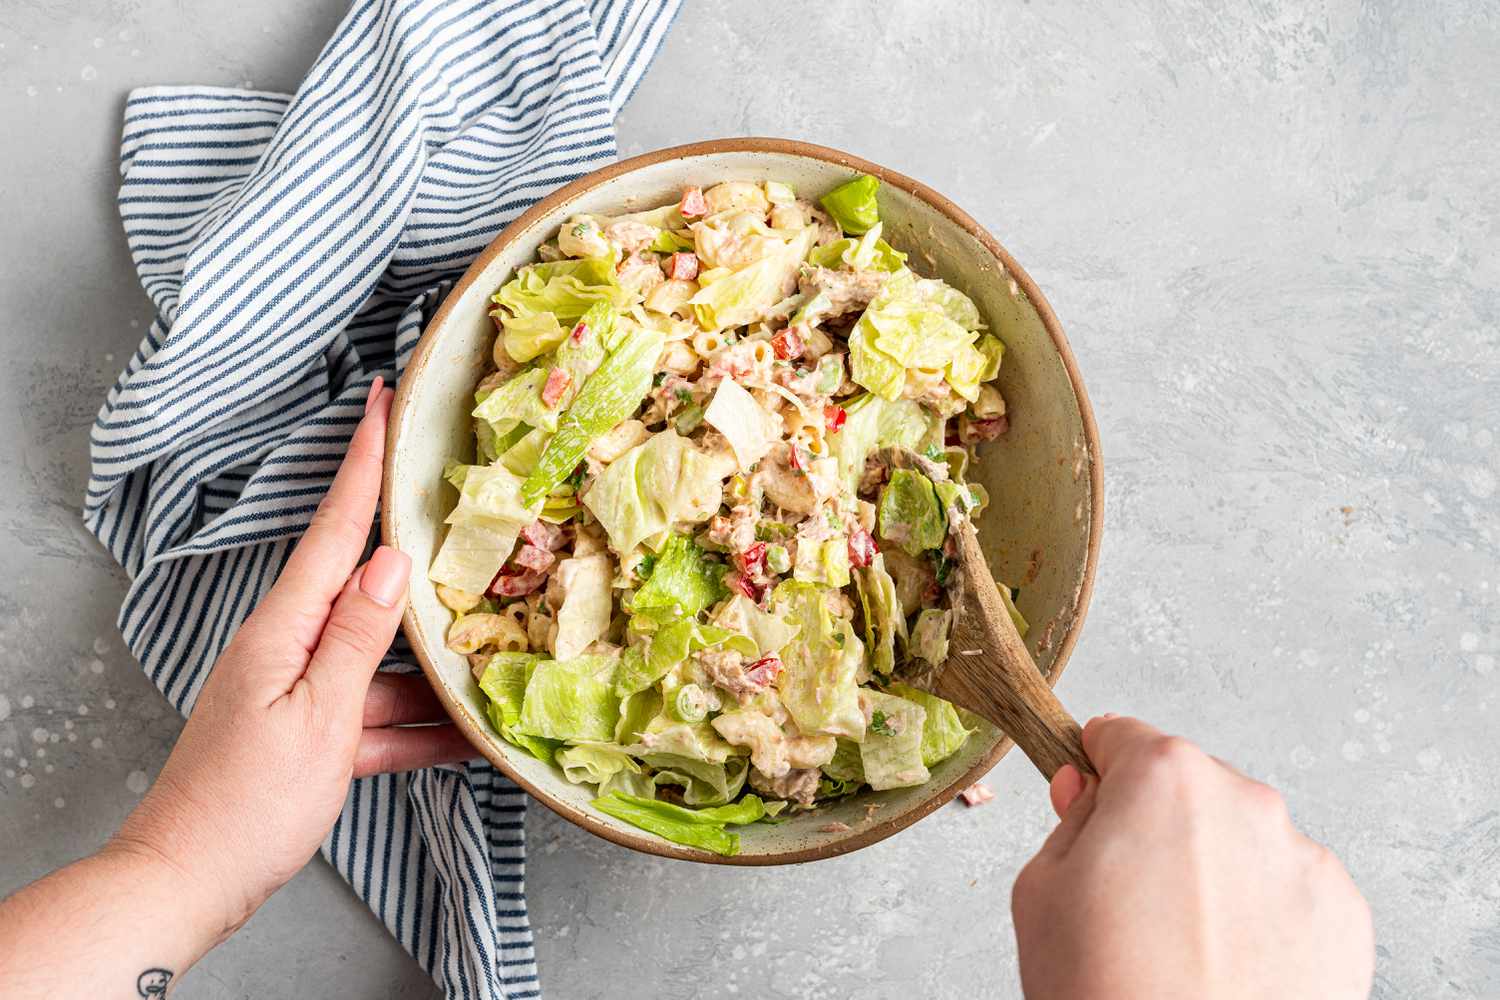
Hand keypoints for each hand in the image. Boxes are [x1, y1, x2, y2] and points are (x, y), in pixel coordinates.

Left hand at [112, 379, 477, 935]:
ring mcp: (300, 695)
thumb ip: (356, 637)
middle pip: (369, 593)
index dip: (363, 463)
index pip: (336, 530)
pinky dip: (418, 730)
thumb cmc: (248, 804)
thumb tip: (392, 562)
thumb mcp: (318, 717)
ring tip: (496, 663)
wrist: (188, 886)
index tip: (381, 401)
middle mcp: (289, 650)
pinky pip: (376, 717)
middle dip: (421, 566)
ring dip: (434, 674)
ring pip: (383, 665)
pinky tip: (468, 738)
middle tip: (470, 526)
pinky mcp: (311, 738)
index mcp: (283, 630)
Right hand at [1011, 716, 1372, 999]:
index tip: (1090, 804)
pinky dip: (1263, 916)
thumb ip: (1071, 821)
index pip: (1122, 737)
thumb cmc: (1105, 991)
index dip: (1096, 771)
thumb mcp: (1041, 892)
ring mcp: (1304, 859)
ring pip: (1243, 840)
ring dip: (1216, 870)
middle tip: (1130, 901)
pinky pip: (1289, 891)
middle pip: (1189, 788)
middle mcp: (1247, 801)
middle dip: (1160, 826)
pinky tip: (1229, 965)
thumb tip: (1091, 792)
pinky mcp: (1345, 916)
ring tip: (1184, 946)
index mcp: (1165, 778)